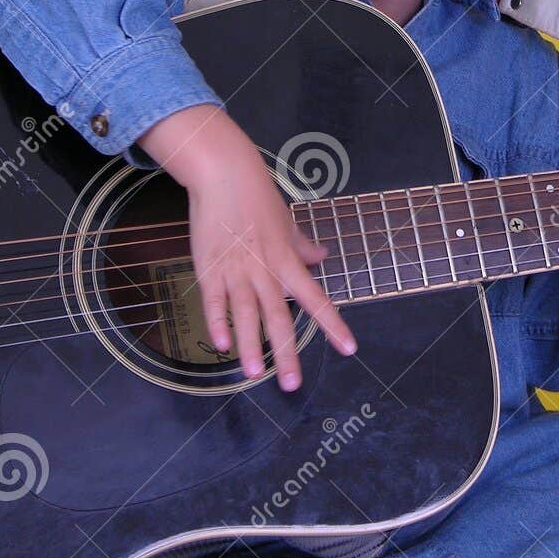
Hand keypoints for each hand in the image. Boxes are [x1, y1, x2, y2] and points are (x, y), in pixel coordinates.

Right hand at [139, 106, 357, 390]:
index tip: (349, 348)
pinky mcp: (209, 268)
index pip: (316, 298)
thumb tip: (321, 257)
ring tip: (254, 374)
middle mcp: (265, 270)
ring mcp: (236, 270)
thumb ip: (302, 246)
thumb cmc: (257, 197)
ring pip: (246, 314)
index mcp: (287, 260)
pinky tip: (221, 344)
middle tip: (291, 384)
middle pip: (278, 317)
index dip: (333, 324)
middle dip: (286, 353)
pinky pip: (214, 301)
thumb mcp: (286, 221)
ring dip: (250, 346)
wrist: (224, 173)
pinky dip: (218, 322)